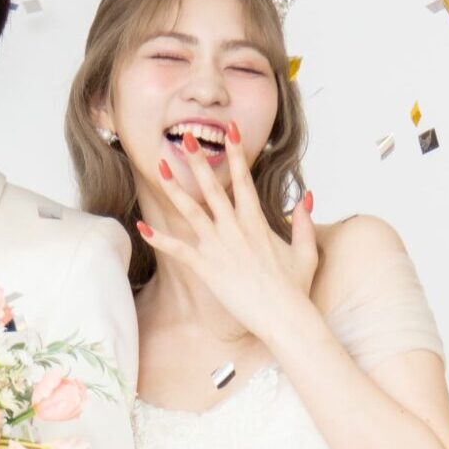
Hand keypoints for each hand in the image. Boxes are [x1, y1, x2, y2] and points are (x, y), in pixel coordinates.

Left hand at [137, 120, 319, 339]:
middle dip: (198, 160)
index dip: (236, 152)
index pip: (245, 179)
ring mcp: (219, 247)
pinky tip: (141, 227)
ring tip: (158, 167)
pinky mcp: (206, 268)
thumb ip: (304, 221)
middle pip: (213, 188)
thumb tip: (306, 196)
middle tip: (185, 137)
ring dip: (173, 188)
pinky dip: (159, 239)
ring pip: (190, 211)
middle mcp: (235, 229)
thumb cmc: (295, 288)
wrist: (285, 317)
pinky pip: (177, 250)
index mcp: (257, 222)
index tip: (229, 130)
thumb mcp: (307, 251)